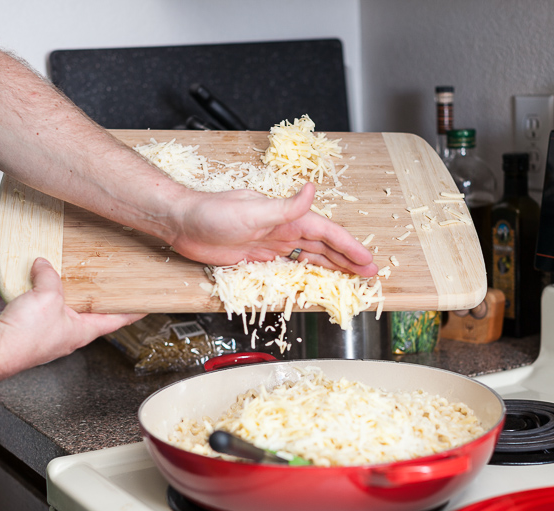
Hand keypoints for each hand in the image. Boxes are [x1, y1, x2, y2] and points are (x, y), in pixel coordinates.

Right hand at [0, 258, 142, 373]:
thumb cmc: (25, 338)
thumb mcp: (48, 297)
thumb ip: (50, 277)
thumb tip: (45, 265)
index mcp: (82, 331)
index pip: (116, 321)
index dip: (132, 313)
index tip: (145, 307)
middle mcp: (67, 334)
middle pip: (89, 312)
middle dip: (96, 297)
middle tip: (105, 283)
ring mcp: (48, 332)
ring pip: (62, 308)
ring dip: (63, 293)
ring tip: (66, 275)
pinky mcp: (29, 328)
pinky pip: (39, 307)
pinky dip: (39, 294)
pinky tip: (33, 283)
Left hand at [166, 183, 378, 276]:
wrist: (183, 223)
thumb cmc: (213, 213)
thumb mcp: (252, 210)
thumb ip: (285, 206)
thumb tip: (312, 191)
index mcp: (288, 218)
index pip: (328, 234)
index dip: (350, 247)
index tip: (368, 261)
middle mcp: (284, 230)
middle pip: (325, 246)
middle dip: (349, 259)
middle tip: (370, 273)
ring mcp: (273, 243)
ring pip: (312, 256)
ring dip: (333, 265)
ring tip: (353, 276)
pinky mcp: (259, 256)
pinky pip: (291, 266)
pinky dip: (307, 272)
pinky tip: (317, 277)